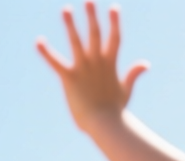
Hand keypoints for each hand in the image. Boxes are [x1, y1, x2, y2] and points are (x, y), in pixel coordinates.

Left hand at [36, 2, 147, 135]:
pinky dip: (46, 52)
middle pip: (95, 34)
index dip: (114, 22)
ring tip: (66, 9)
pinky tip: (38, 41)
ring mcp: (83, 68)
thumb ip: (133, 75)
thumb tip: (146, 63)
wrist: (105, 125)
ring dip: (71, 24)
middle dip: (92, 16)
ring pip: (76, 41)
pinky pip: (56, 62)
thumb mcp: (125, 91)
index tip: (114, 7)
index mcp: (110, 64)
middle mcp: (97, 62)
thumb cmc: (114, 112)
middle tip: (89, 0)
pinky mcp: (70, 78)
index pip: (115, 38)